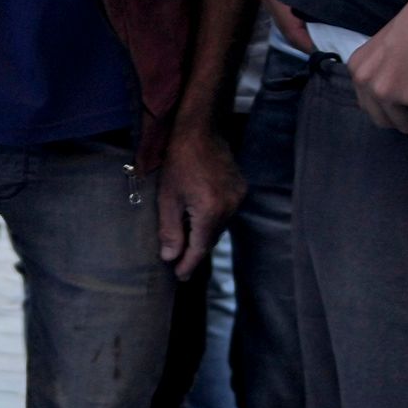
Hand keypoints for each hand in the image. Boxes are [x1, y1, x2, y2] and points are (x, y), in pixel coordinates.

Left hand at [156, 122, 243, 276]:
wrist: (200, 130)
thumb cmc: (178, 161)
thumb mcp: (167, 198)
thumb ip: (169, 230)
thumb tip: (169, 257)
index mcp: (210, 211)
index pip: (199, 248)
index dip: (188, 264)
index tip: (179, 277)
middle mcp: (230, 207)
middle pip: (210, 239)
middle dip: (195, 252)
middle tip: (179, 265)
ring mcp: (238, 198)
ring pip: (219, 227)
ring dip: (203, 235)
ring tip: (186, 244)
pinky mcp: (241, 189)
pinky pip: (226, 214)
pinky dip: (212, 220)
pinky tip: (198, 220)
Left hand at [348, 0, 407, 134]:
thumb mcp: (386, 51)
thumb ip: (384, 73)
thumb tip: (398, 100)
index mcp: (357, 70)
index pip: (368, 106)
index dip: (390, 111)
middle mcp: (366, 83)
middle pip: (384, 121)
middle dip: (407, 122)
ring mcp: (389, 92)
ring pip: (407, 125)